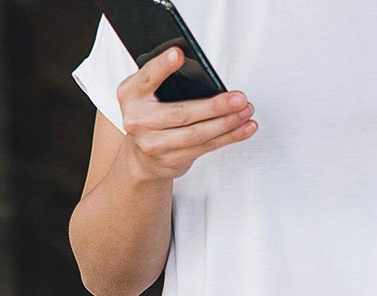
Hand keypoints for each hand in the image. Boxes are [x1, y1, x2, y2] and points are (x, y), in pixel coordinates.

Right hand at [117, 47, 257, 179]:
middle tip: (238, 98)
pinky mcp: (171, 160)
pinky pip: (205, 147)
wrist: (142, 157)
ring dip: (227, 123)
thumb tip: (204, 72)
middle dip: (214, 106)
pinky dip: (229, 137)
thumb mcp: (148, 93)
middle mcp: (138, 120)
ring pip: (197, 134)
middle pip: (181, 113)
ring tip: (246, 111)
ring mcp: (153, 144)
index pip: (147, 77)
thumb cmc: (151, 115)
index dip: (162, 66)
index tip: (178, 54)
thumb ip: (165, 80)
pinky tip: (244, 127)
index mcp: (131, 94)